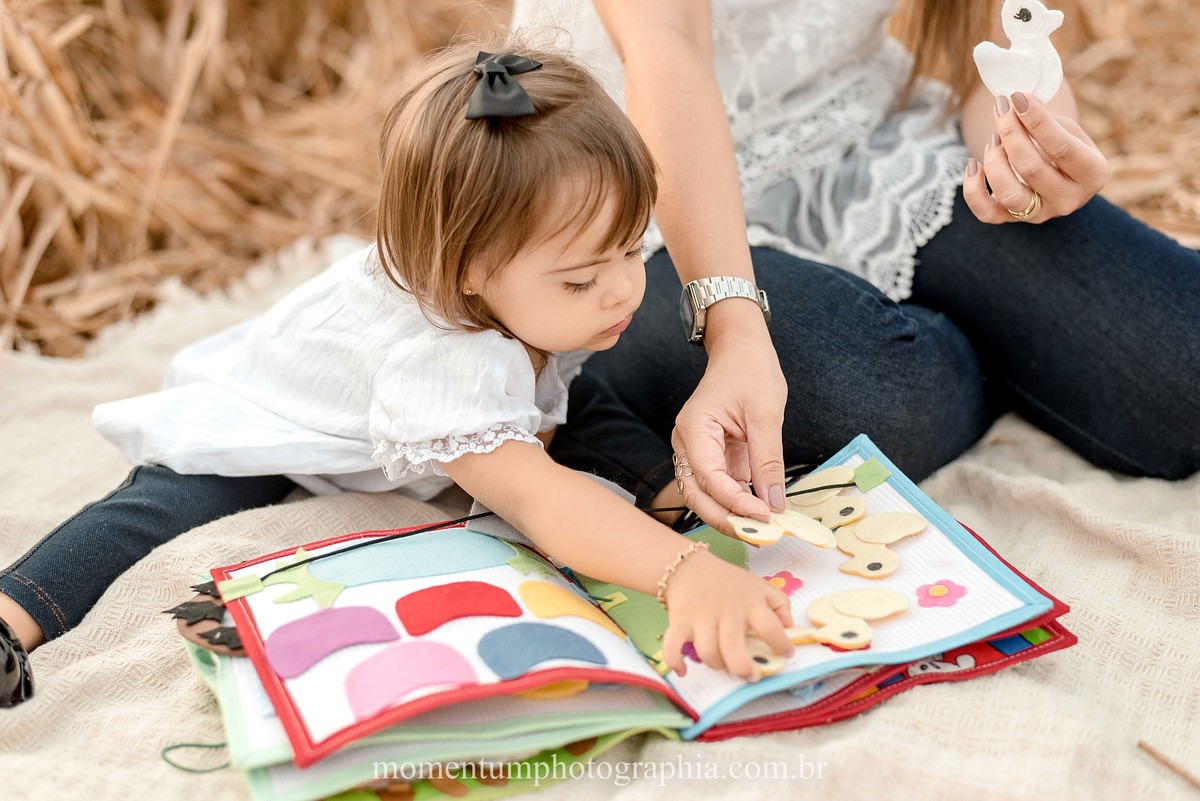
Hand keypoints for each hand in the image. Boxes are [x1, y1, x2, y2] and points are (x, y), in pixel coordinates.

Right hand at [660, 550, 793, 680]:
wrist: (688, 566)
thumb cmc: (728, 581)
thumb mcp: (759, 585)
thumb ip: (780, 604)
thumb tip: (789, 627)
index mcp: (749, 603)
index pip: (770, 626)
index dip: (781, 644)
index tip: (786, 653)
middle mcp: (726, 612)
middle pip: (733, 647)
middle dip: (743, 668)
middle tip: (751, 675)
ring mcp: (701, 617)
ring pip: (707, 652)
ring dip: (716, 665)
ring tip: (723, 664)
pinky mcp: (679, 621)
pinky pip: (673, 646)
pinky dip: (675, 662)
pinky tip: (684, 670)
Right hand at [672, 304, 787, 534]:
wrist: (741, 349)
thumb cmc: (751, 371)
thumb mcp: (766, 415)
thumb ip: (768, 461)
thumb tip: (775, 503)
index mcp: (693, 428)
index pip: (709, 477)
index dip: (735, 502)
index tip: (765, 516)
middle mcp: (686, 443)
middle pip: (697, 494)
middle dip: (727, 518)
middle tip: (761, 536)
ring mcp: (696, 451)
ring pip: (704, 496)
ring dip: (730, 515)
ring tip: (762, 531)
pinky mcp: (711, 456)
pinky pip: (719, 487)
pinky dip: (736, 503)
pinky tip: (759, 514)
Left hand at [964, 91, 1108, 223]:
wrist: (1056, 171)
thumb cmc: (1062, 143)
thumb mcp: (1065, 128)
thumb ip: (1044, 120)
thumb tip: (1013, 104)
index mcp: (1093, 174)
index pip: (1061, 148)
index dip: (1037, 121)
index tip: (1017, 97)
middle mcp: (1070, 200)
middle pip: (1032, 169)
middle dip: (1011, 134)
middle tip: (1001, 109)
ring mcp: (1041, 214)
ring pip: (1009, 193)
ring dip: (994, 160)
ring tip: (994, 138)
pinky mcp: (1014, 220)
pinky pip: (986, 213)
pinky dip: (973, 189)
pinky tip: (973, 164)